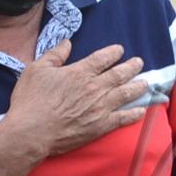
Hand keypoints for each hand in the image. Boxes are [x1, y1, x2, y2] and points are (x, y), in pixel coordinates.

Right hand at [5, 41, 148, 158]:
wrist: (32, 132)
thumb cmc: (30, 100)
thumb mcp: (36, 70)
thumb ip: (54, 55)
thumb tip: (67, 43)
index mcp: (79, 73)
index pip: (102, 59)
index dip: (113, 53)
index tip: (120, 50)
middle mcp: (94, 88)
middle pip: (119, 74)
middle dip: (131, 67)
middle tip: (139, 62)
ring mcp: (100, 107)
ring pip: (125, 94)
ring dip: (137, 87)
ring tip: (145, 83)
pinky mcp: (101, 126)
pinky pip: (123, 118)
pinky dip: (134, 114)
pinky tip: (141, 111)